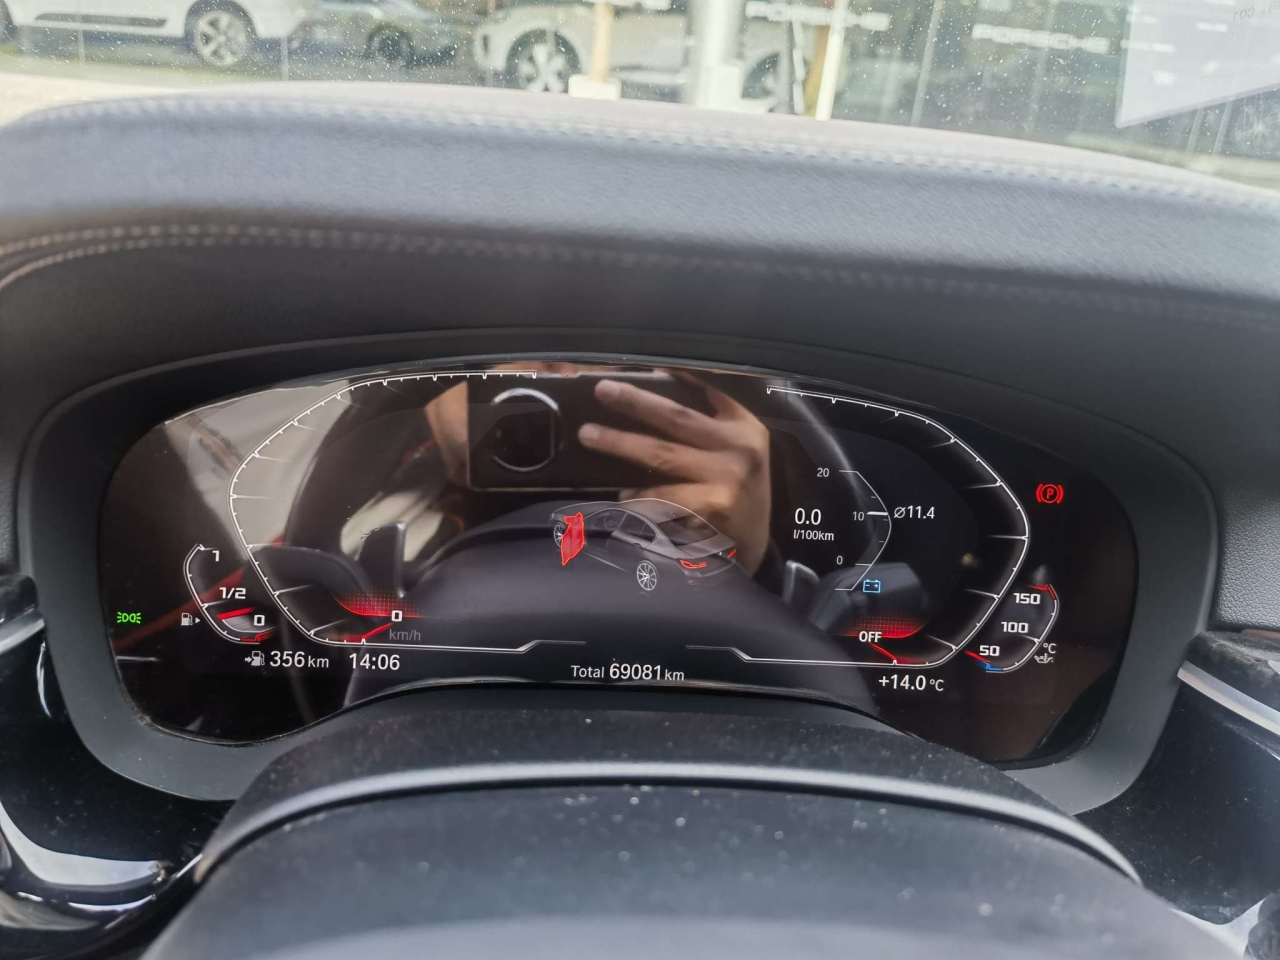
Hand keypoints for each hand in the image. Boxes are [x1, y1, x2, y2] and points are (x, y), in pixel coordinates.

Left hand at [578, 376, 771, 574]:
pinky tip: (622, 495)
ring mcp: (724, 484)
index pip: (708, 393)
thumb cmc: (740, 488)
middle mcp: (738, 452)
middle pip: (676, 419)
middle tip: (602, 391)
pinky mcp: (709, 515)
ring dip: (622, 446)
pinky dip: (638, 496)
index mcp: (744, 429)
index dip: (674, 378)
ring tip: (591, 437)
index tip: (638, 365)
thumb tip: (667, 375)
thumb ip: (714, 413)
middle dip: (636, 402)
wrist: (755, 545)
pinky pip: (661, 500)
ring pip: (662, 459)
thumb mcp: (742, 445)